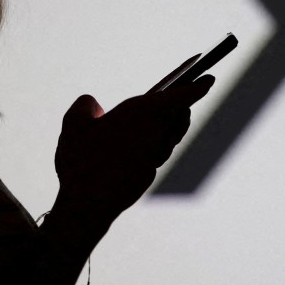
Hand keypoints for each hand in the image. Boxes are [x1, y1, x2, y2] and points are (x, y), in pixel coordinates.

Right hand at [53, 75, 214, 222]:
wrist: (87, 205)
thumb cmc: (81, 160)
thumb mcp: (74, 125)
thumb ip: (85, 107)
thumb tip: (93, 105)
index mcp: (145, 112)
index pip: (181, 96)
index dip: (198, 86)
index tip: (210, 79)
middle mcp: (158, 133)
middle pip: (179, 115)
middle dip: (182, 104)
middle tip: (181, 94)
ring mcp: (156, 156)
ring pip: (172, 135)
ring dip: (172, 124)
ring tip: (165, 116)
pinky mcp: (150, 173)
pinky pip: (158, 153)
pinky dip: (156, 144)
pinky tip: (142, 144)